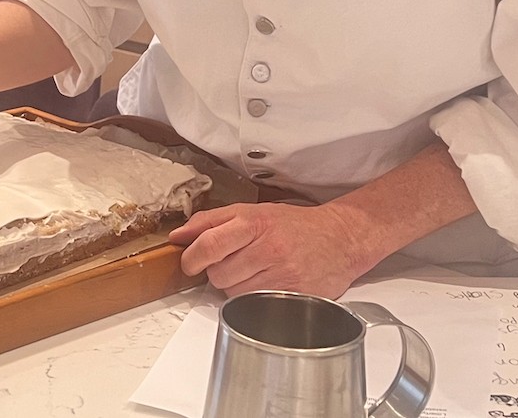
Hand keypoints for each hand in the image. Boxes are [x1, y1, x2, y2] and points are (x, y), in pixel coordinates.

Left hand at [168, 201, 371, 299]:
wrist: (339, 238)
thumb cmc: (293, 225)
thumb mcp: (251, 211)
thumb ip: (210, 221)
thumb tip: (178, 236)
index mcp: (254, 223)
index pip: (209, 244)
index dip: (191, 257)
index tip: (188, 262)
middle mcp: (268, 249)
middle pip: (218, 274)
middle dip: (217, 272)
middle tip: (231, 263)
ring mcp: (282, 274)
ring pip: (234, 294)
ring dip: (235, 286)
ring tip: (251, 272)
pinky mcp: (293, 296)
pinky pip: (255, 305)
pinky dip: (252, 298)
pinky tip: (264, 284)